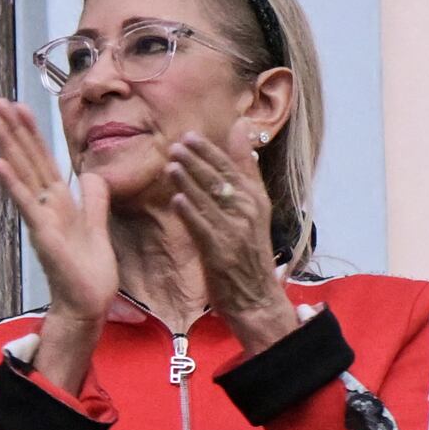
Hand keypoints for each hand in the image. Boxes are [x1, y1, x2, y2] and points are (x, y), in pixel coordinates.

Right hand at [0, 96, 115, 377]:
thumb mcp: (97, 225)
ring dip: (6, 144)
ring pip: (23, 172)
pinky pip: (25, 202)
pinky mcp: (42, 232)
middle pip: (28, 159)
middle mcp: (46, 205)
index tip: (19, 107)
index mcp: (59, 201)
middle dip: (12, 129)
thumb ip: (94, 198)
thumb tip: (93, 175)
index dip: (31, 133)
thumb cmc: (89, 271)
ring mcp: (41, 217)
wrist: (87, 302)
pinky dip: (11, 182)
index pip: (43, 159)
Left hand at [161, 131, 303, 353]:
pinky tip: (177, 200)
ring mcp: (234, 231)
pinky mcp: (220, 252)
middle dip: (197, 161)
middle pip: (218, 180)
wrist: (257, 297)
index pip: (230, 168)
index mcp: (255, 199)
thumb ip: (244, 171)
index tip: (189, 136)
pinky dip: (190, 213)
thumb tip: (242, 132)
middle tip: (176, 145)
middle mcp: (247, 211)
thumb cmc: (249, 253)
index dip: (209, 151)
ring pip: (209, 201)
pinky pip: (202, 228)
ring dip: (189, 182)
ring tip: (171, 165)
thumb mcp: (253, 209)